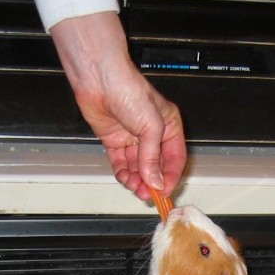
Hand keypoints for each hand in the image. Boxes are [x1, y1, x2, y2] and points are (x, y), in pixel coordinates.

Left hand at [50, 11, 185, 198]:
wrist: (99, 79)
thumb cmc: (128, 90)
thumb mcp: (150, 126)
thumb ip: (152, 157)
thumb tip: (154, 181)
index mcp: (169, 127)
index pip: (175, 159)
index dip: (170, 177)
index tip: (164, 192)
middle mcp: (152, 134)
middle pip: (155, 166)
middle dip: (151, 181)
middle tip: (146, 194)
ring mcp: (132, 138)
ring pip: (137, 168)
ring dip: (136, 180)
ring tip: (133, 186)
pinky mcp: (114, 141)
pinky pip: (121, 163)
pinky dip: (123, 173)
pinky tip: (124, 177)